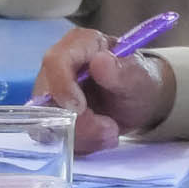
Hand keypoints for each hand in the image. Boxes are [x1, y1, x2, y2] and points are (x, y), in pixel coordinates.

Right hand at [33, 27, 176, 153]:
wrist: (139, 102)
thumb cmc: (140, 81)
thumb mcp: (140, 78)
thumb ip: (122, 71)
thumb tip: (100, 60)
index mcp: (80, 44)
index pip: (56, 61)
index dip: (63, 86)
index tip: (80, 108)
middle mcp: (59, 66)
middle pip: (47, 97)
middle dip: (79, 122)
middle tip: (110, 129)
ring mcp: (51, 91)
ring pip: (49, 121)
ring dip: (83, 135)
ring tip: (112, 132)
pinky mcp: (52, 114)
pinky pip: (56, 136)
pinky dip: (81, 143)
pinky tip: (102, 137)